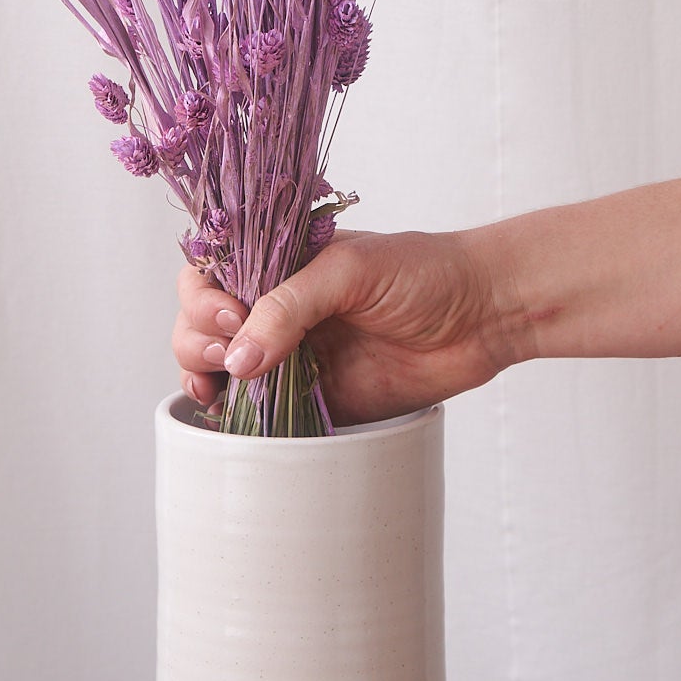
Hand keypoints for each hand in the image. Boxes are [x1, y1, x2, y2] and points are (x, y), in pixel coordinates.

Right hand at [171, 227, 520, 426]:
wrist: (483, 315)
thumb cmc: (424, 273)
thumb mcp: (350, 270)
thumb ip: (291, 306)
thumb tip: (239, 357)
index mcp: (279, 262)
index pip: (208, 273)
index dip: (202, 297)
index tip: (231, 315)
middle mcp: (276, 307)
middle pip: (200, 323)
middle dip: (197, 338)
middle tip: (234, 352)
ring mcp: (292, 354)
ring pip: (219, 368)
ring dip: (204, 376)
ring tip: (224, 386)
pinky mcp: (314, 398)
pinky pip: (259, 411)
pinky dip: (235, 418)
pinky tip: (229, 418)